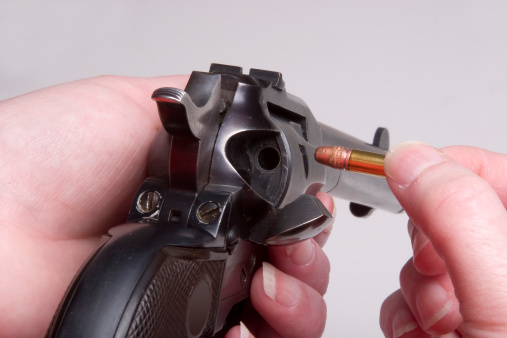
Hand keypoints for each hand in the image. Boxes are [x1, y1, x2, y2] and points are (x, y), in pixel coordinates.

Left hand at [0, 76, 332, 337]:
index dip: (304, 222)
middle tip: (287, 259)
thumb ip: (207, 114)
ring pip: (278, 316)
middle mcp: (204, 248)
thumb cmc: (48, 156)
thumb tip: (261, 117)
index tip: (308, 218)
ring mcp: (189, 295)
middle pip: (292, 270)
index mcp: (205, 199)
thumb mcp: (137, 105)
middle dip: (309, 267)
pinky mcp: (171, 332)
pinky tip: (245, 329)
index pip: (281, 218)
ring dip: (296, 306)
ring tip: (271, 292)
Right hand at [379, 142, 506, 336]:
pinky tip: (424, 335)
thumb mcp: (499, 300)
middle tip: (438, 273)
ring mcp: (477, 292)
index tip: (407, 180)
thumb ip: (457, 220)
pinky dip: (403, 315)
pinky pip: (408, 298)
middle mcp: (503, 265)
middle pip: (447, 217)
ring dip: (414, 291)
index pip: (490, 170)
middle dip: (426, 246)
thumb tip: (411, 159)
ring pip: (421, 261)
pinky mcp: (448, 318)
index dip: (444, 168)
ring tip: (439, 324)